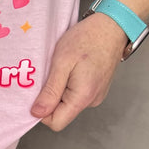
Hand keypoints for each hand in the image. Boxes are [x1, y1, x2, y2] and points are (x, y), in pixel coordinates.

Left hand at [30, 13, 126, 131]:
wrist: (111, 26)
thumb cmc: (87, 39)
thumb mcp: (61, 63)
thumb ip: (50, 91)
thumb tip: (37, 113)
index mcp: (82, 97)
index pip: (56, 122)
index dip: (42, 111)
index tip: (39, 91)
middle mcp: (91, 101)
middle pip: (61, 113)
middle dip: (50, 97)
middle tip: (51, 73)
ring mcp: (96, 95)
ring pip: (68, 103)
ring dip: (59, 89)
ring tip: (63, 68)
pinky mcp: (96, 88)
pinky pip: (76, 94)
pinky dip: (68, 84)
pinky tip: (71, 67)